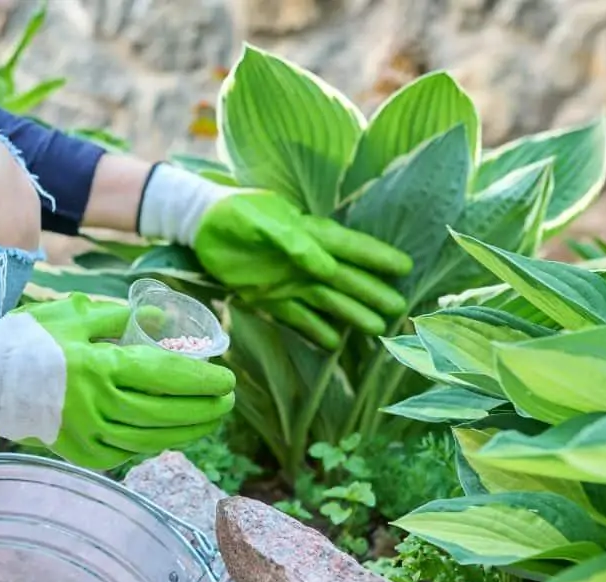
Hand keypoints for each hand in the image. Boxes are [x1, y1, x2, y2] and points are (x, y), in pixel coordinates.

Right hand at [0, 293, 235, 469]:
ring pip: (152, 438)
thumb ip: (121, 318)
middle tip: (227, 401)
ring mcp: (89, 434)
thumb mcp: (76, 315)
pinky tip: (170, 435)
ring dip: (187, 431)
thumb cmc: (27, 339)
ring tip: (209, 420)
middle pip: (168, 412)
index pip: (167, 377)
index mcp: (101, 367)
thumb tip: (162, 320)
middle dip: (204, 409)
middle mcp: (99, 406)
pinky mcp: (80, 452)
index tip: (227, 380)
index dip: (202, 381)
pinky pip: (128, 452)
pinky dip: (154, 443)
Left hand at [137, 164, 412, 349]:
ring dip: (351, 314)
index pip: (351, 248)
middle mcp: (306, 260)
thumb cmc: (234, 214)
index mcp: (309, 235)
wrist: (200, 225)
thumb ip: (293, 243)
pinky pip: (298, 317)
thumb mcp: (262, 222)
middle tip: (398, 310)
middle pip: (345, 279)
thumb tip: (325, 267)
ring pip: (327, 301)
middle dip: (372, 292)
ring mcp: (290, 281)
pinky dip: (315, 329)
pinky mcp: (269, 297)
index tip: (404, 267)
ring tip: (375, 329)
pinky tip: (334, 343)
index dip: (377, 257)